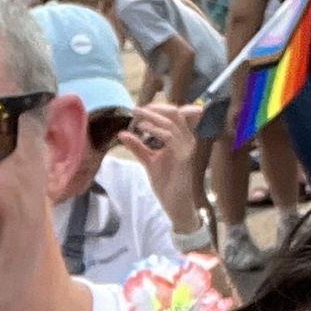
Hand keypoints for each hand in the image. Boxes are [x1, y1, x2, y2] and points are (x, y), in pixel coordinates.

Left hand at [112, 101, 202, 228]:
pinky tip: (143, 129)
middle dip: (155, 108)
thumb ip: (138, 147)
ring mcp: (187, 146)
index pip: (174, 114)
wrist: (175, 202)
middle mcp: (187, 139)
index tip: (140, 109)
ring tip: (137, 117)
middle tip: (136, 109)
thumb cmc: (166, 182)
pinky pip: (170, 136)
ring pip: (172, 122)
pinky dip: (155, 130)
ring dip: (152, 117)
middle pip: (174, 113)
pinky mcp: (184, 156)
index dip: (158, 108)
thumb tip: (123, 133)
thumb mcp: (149, 160)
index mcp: (182, 138)